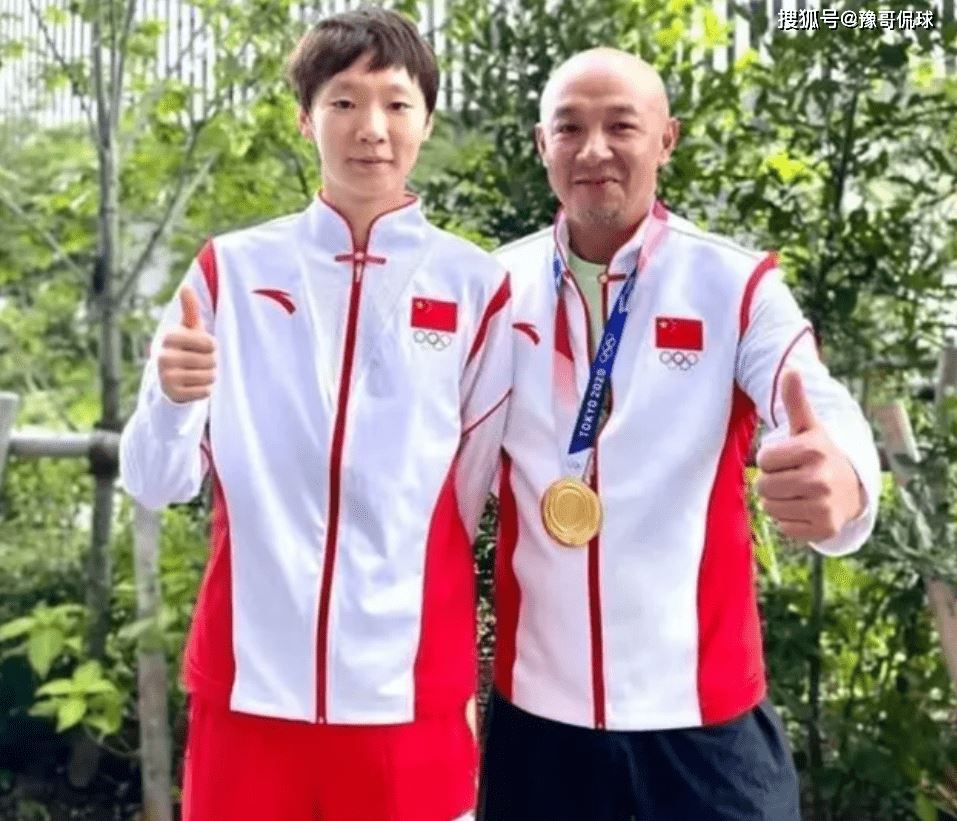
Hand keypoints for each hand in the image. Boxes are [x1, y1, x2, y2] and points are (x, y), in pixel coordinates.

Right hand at [158, 285, 215, 403]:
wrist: (171, 376)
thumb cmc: (187, 347)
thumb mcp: (189, 328)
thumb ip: (190, 309)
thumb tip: (186, 287)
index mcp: (170, 337)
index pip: (209, 343)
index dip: (212, 346)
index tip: (204, 346)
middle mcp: (164, 356)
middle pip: (210, 360)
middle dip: (211, 362)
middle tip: (200, 361)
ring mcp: (166, 376)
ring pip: (209, 376)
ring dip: (210, 376)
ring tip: (198, 372)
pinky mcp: (173, 393)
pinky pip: (204, 392)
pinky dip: (205, 389)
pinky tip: (194, 385)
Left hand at [755, 370, 864, 541]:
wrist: (853, 488)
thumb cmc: (819, 454)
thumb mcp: (807, 427)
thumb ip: (794, 401)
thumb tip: (790, 369)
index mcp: (813, 449)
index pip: (764, 460)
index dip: (771, 460)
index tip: (789, 458)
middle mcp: (821, 478)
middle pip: (764, 485)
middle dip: (772, 481)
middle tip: (792, 477)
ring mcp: (824, 506)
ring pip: (770, 507)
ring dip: (777, 501)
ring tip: (798, 492)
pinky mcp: (824, 528)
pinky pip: (783, 527)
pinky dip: (789, 520)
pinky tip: (805, 509)